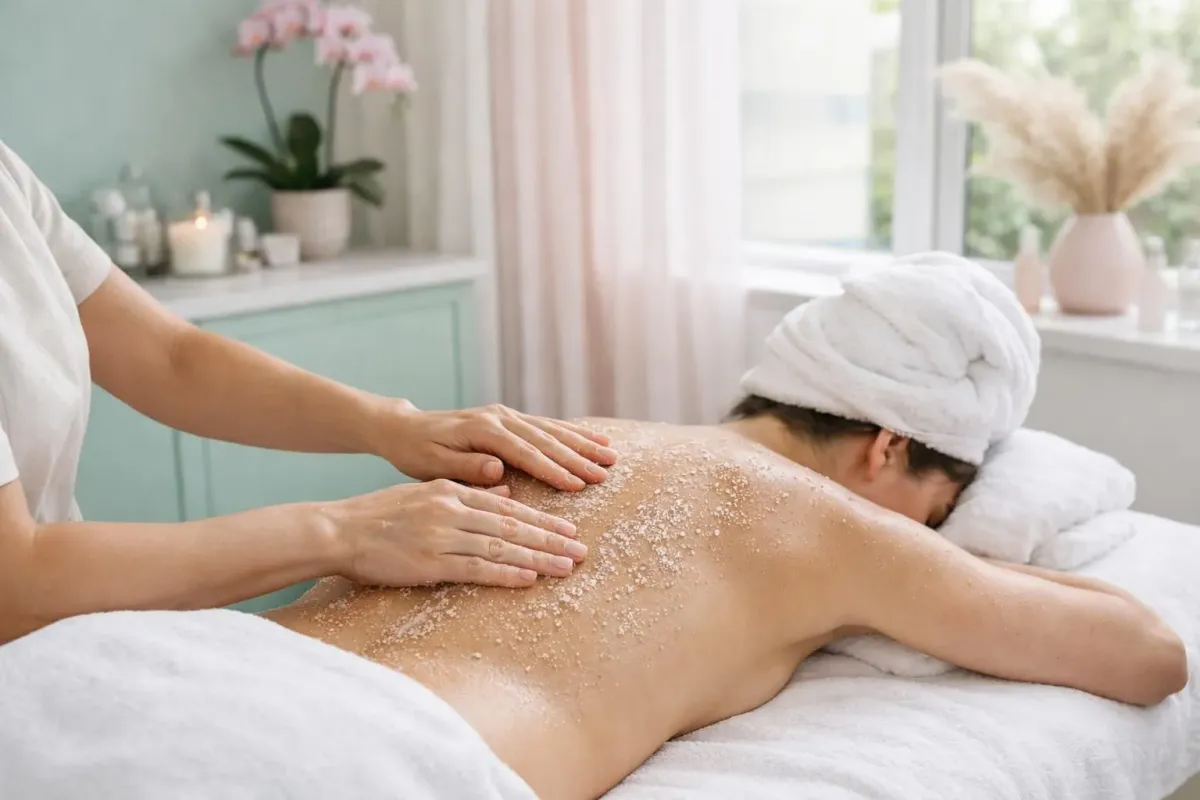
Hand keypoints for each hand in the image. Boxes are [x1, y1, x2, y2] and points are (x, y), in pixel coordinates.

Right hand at [325, 479, 588, 587]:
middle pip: (513, 525)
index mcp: (452, 491)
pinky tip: (529, 579)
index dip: (542, 520)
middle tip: (582, 550)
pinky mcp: (429, 561)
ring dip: (538, 557)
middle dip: (551, 539)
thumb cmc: (379, 516)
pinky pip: (475, 568)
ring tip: (568, 567)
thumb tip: (506, 494)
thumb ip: (467, 493)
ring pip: (501, 546)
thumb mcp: (426, 494)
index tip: (569, 530)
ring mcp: (441, 535)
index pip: (508, 507)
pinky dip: (505, 573)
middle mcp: (452, 509)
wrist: (338, 530)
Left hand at [378, 402, 618, 490]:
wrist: (405, 429)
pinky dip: (572, 432)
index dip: (553, 469)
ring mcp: (506, 415)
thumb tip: (498, 468)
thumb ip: (466, 468)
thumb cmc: (416, 453)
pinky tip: (594, 439)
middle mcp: (498, 417)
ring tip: (611, 455)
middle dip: (578, 457)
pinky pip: (546, 425)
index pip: (525, 453)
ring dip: (582, 443)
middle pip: (546, 438)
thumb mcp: (432, 466)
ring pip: (551, 429)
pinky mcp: (509, 417)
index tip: (578, 485)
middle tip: (605, 473)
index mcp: (482, 431)